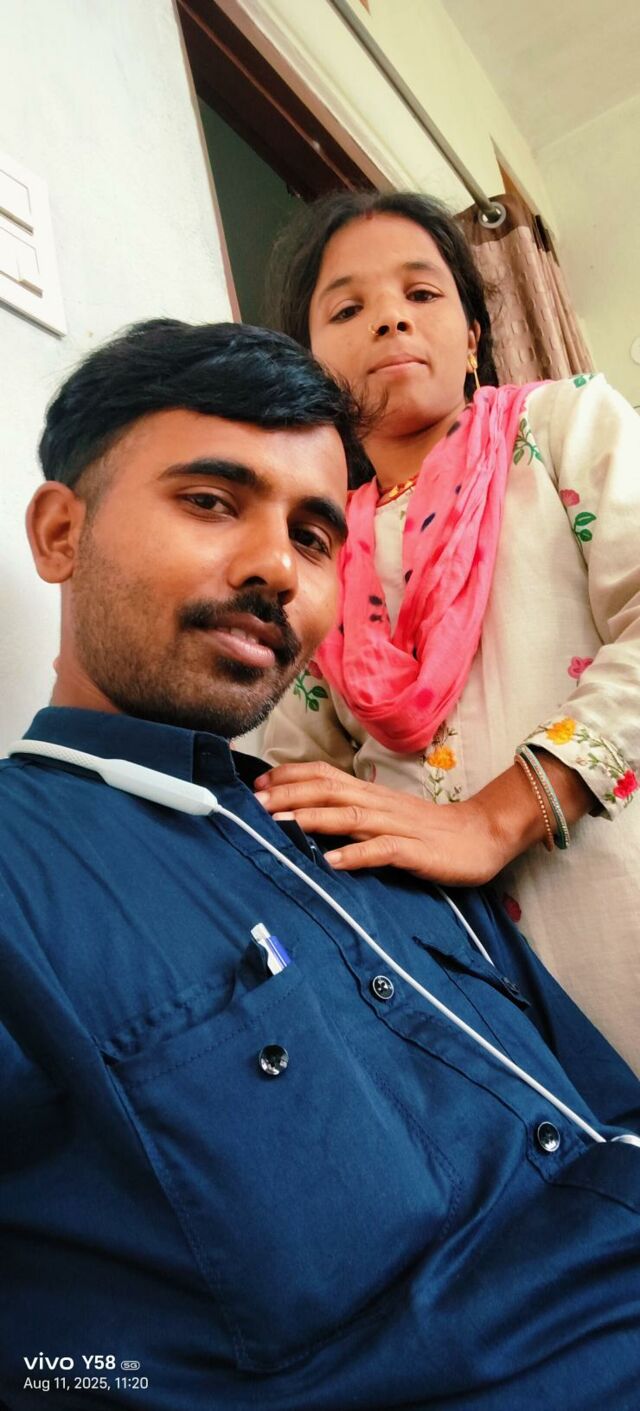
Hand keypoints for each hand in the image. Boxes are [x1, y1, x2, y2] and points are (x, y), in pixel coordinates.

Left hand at [254, 761, 511, 884]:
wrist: (483, 835)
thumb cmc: (429, 830)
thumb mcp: (385, 816)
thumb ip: (352, 813)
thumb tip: (309, 815)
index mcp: (370, 793)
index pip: (324, 775)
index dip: (289, 777)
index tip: (257, 786)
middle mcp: (379, 804)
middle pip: (329, 789)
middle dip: (289, 795)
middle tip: (254, 804)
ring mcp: (398, 826)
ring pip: (349, 816)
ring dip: (312, 819)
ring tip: (281, 825)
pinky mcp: (416, 851)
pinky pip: (382, 851)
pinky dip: (355, 855)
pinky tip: (331, 862)